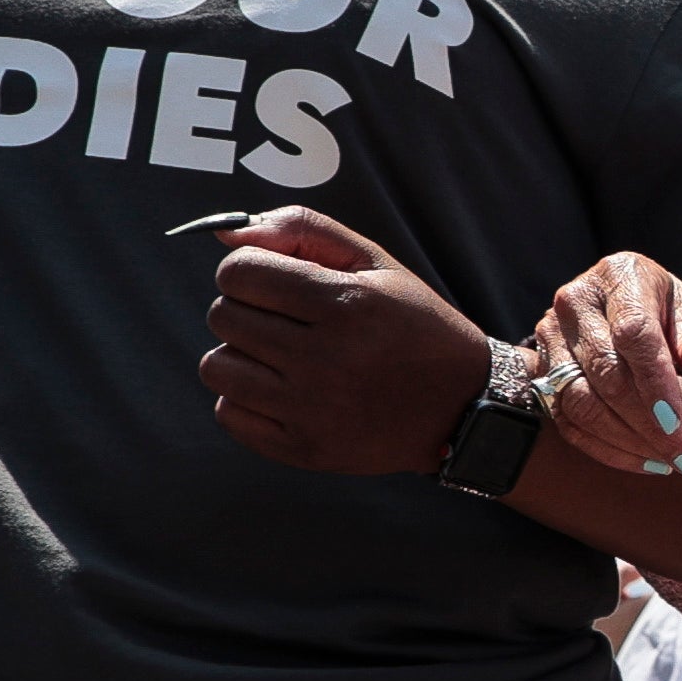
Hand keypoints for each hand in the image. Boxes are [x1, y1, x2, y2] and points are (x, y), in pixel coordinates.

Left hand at [201, 209, 496, 472]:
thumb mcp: (376, 263)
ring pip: (216, 367)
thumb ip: (304, 231)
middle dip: (246, 309)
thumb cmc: (415, 325)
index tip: (274, 283)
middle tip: (285, 322)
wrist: (465, 406)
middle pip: (223, 317)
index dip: (248, 270)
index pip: (238, 272)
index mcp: (346, 305)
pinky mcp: (304, 449)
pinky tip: (283, 392)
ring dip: (241, 356)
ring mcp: (313, 410)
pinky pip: (229, 415)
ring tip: (282, 358)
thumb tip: (226, 235)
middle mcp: (326, 359)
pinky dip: (245, 400)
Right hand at [534, 251, 681, 483]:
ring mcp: (550, 336)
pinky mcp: (541, 369)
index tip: (680, 425)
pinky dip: (604, 448)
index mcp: (620, 278)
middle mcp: (575, 303)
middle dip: (649, 425)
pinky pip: (565, 420)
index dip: (656, 384)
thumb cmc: (664, 312)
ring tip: (668, 463)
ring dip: (626, 442)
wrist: (618, 306)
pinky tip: (641, 461)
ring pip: (580, 402)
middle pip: (607, 375)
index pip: (634, 335)